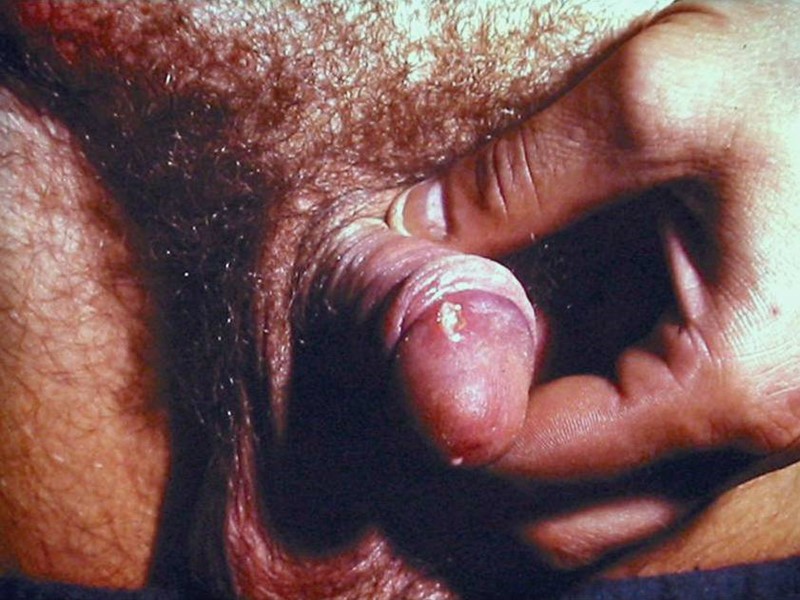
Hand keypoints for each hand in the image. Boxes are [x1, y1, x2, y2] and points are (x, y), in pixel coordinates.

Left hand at [288, 0, 799, 568]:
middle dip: (494, 445)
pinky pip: (659, 448)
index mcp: (739, 382)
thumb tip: (416, 229)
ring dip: (544, 441)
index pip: (540, 458)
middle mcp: (769, 431)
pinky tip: (569, 339)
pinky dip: (596, 415)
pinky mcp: (770, 385)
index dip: (454, 410)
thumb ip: (516, 179)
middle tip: (448, 359)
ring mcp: (774, 419)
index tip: (411, 344)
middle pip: (580, 514)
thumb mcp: (661, 96)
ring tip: (503, 354)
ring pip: (622, 498)